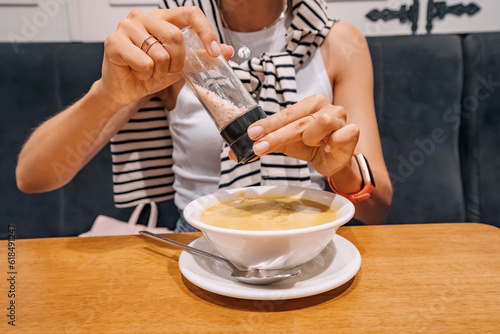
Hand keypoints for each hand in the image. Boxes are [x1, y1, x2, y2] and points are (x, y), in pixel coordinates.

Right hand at [96, 7, 232, 105]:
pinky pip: (144, 62)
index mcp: (162, 18)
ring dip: (159, 71)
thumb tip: (227, 52)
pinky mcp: (114, 42)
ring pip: (160, 53)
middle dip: (177, 62)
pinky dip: (145, 75)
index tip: (214, 51)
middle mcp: (144, 17)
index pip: (191, 13)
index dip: (205, 31)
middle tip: (168, 70)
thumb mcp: (181, 65)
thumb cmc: (149, 73)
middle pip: (176, 37)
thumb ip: (202, 57)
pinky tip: (137, 72)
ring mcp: (127, 26)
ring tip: (148, 71)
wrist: (124, 90)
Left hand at [234, 94, 359, 176]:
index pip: (285, 113)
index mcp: (308, 105)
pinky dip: (333, 142)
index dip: (268, 124)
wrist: (334, 161)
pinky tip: (328, 148)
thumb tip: (235, 152)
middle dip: (277, 135)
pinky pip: (342, 134)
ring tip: (311, 144)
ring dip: (311, 138)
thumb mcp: (286, 144)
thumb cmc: (312, 147)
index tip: (252, 134)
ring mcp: (340, 117)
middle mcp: (324, 107)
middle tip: (260, 147)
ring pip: (320, 123)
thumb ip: (265, 144)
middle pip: (297, 120)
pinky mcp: (352, 131)